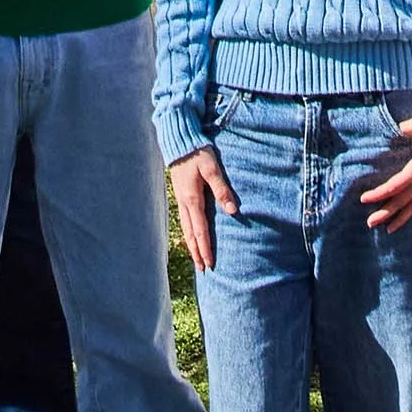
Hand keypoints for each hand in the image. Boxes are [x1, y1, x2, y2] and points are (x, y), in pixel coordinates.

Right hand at [169, 147, 237, 271]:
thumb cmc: (197, 152)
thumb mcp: (212, 168)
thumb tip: (233, 210)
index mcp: (192, 199)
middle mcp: (184, 203)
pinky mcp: (180, 194)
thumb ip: (221, 189)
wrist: (178, 141)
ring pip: (185, 228)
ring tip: (196, 258)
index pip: (200, 230)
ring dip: (191, 245)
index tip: (209, 264)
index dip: (205, 248)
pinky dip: (188, 232)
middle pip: (190, 234)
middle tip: (203, 270)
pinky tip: (191, 235)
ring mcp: (180, 199)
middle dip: (196, 252)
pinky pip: (184, 219)